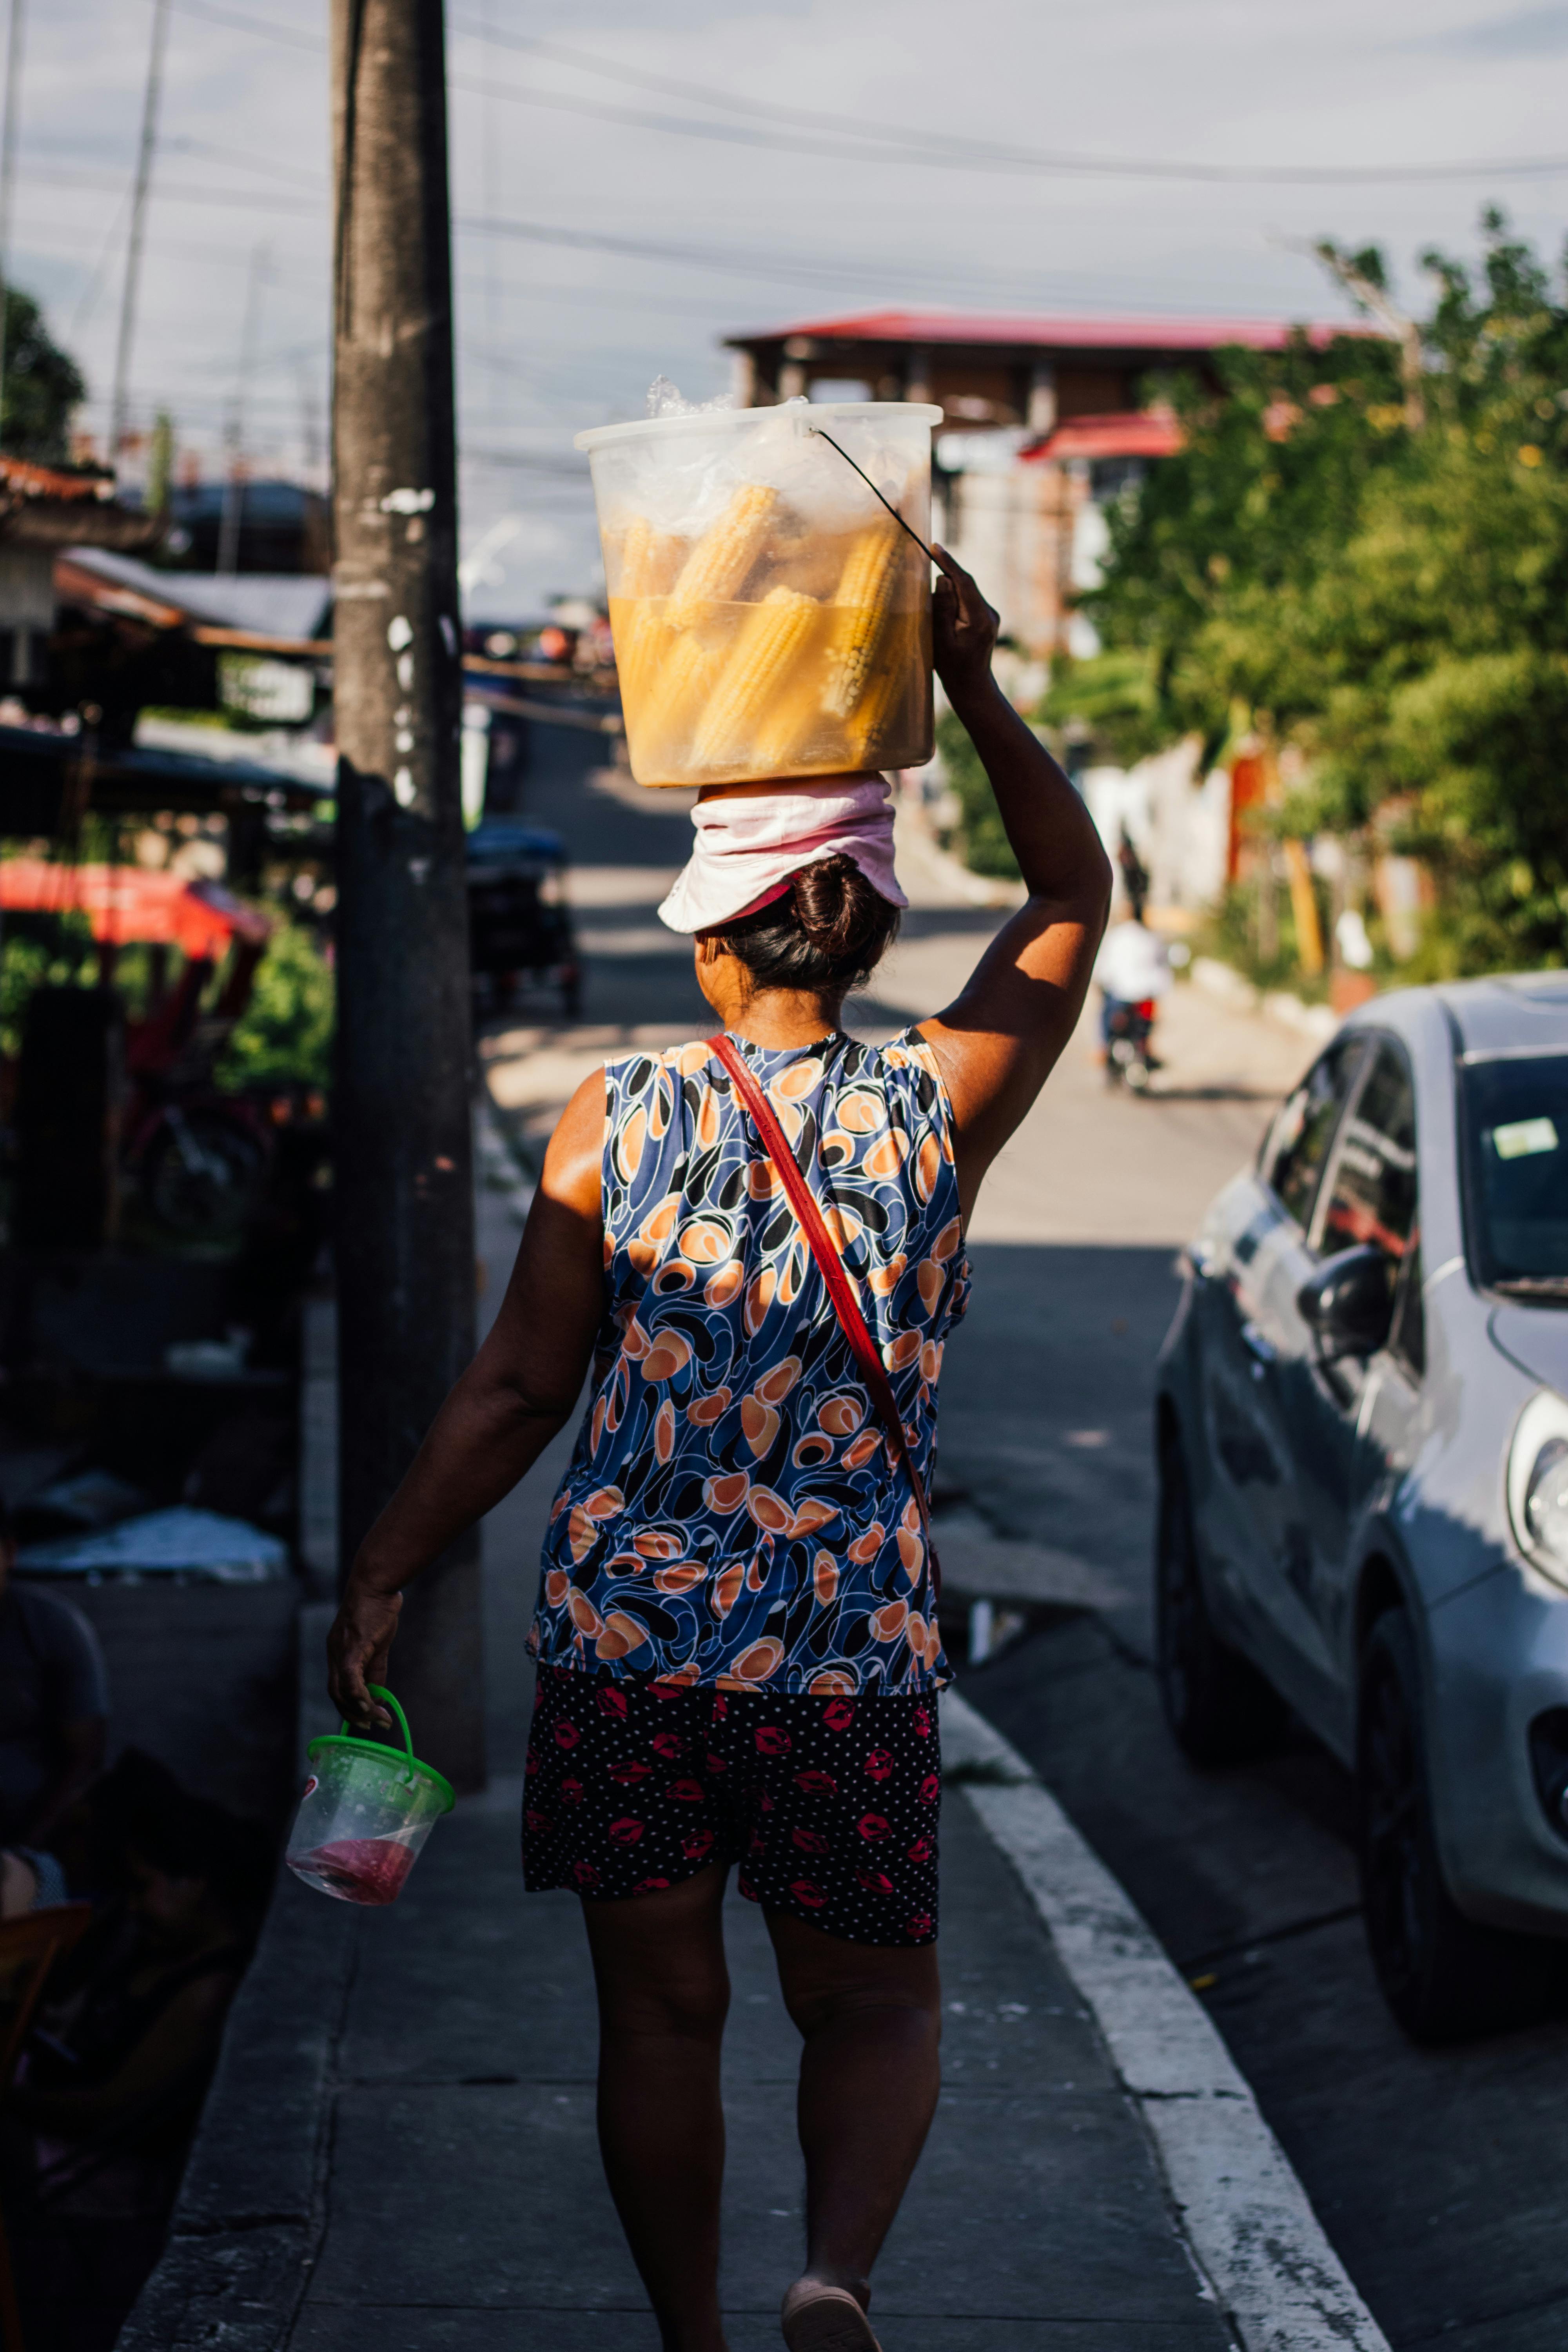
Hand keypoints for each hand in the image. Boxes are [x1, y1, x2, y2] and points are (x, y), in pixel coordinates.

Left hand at [326, 1578, 401, 1730]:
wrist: (376, 1584)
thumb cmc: (377, 1610)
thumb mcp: (378, 1645)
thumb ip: (376, 1670)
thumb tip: (379, 1696)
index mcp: (338, 1652)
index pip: (338, 1687)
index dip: (349, 1706)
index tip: (364, 1719)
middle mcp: (333, 1654)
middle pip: (335, 1694)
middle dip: (352, 1714)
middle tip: (369, 1726)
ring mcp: (340, 1651)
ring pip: (341, 1690)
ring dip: (359, 1709)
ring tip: (377, 1719)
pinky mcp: (351, 1648)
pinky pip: (351, 1679)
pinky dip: (359, 1695)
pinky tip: (371, 1705)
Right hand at [931, 546, 999, 705]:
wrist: (972, 687)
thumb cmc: (952, 668)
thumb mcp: (941, 640)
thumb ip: (942, 608)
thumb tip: (944, 579)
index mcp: (980, 619)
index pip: (964, 582)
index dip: (949, 562)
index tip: (935, 546)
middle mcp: (990, 613)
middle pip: (965, 585)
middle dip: (946, 577)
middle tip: (927, 578)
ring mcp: (990, 616)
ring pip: (965, 593)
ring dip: (949, 593)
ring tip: (937, 617)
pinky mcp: (987, 618)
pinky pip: (968, 601)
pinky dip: (954, 601)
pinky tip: (945, 619)